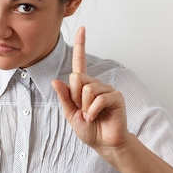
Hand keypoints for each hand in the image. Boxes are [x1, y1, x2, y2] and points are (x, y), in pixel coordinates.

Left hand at [52, 27, 129, 152]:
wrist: (104, 143)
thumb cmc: (89, 129)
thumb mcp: (70, 114)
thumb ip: (64, 97)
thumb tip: (55, 81)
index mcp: (84, 86)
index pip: (80, 62)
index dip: (81, 45)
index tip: (82, 28)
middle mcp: (96, 84)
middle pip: (77, 78)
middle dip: (76, 97)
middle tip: (83, 111)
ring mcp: (107, 89)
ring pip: (87, 89)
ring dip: (85, 107)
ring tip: (91, 116)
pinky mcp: (116, 97)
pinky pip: (98, 98)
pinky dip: (92, 111)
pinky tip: (95, 118)